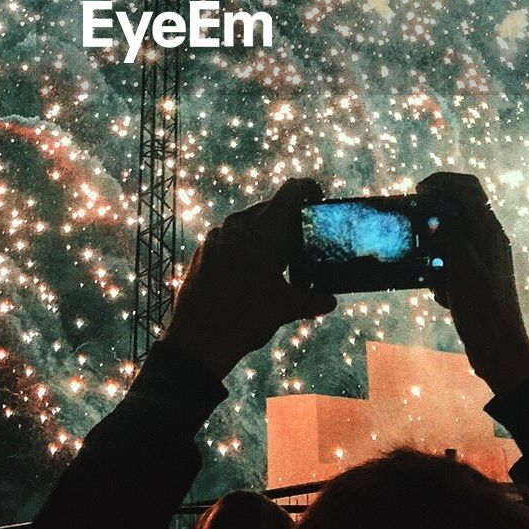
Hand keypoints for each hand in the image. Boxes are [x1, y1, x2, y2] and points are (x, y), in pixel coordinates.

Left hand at [163, 178, 337, 379]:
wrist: (198, 339)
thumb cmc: (246, 319)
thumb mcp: (286, 310)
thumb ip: (313, 301)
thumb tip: (330, 301)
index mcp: (265, 231)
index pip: (291, 191)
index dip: (308, 188)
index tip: (318, 198)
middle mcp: (239, 225)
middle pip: (270, 207)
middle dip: (288, 218)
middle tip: (301, 237)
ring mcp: (217, 235)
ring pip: (248, 221)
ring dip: (264, 232)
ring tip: (276, 257)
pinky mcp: (203, 249)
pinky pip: (229, 236)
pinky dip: (244, 244)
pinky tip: (249, 269)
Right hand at [417, 171, 528, 396]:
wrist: (500, 352)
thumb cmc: (485, 311)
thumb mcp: (463, 270)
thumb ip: (450, 238)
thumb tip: (433, 220)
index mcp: (490, 233)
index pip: (470, 189)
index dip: (444, 182)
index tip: (418, 191)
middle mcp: (488, 241)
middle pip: (460, 208)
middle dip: (435, 213)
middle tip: (413, 221)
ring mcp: (481, 260)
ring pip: (452, 236)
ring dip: (434, 244)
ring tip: (422, 260)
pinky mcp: (473, 279)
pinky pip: (451, 262)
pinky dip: (438, 269)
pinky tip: (436, 289)